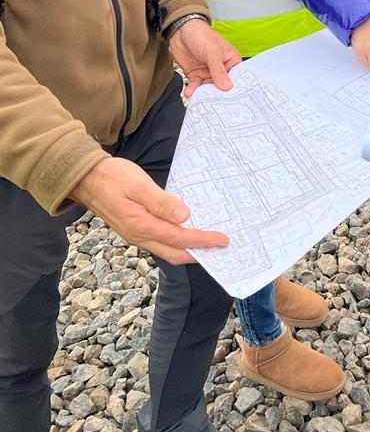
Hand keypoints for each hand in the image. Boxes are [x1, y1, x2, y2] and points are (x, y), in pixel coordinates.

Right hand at [70, 156, 228, 263]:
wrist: (85, 178)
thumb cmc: (112, 177)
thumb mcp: (138, 184)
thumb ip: (161, 202)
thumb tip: (184, 216)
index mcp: (142, 226)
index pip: (180, 239)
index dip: (203, 241)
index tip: (222, 240)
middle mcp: (139, 236)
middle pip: (174, 253)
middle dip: (199, 253)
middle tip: (220, 247)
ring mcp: (135, 234)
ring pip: (166, 249)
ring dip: (188, 249)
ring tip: (208, 242)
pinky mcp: (134, 228)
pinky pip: (159, 241)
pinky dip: (176, 241)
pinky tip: (185, 231)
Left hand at [169, 19, 240, 97]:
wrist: (180, 30)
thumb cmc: (201, 34)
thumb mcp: (212, 52)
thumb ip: (218, 70)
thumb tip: (227, 86)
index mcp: (231, 61)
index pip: (237, 78)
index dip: (235, 88)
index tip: (234, 100)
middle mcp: (221, 68)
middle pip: (222, 86)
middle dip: (218, 94)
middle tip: (216, 104)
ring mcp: (208, 72)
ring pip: (209, 88)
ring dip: (204, 94)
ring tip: (201, 100)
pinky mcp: (196, 75)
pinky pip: (196, 86)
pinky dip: (193, 90)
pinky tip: (190, 92)